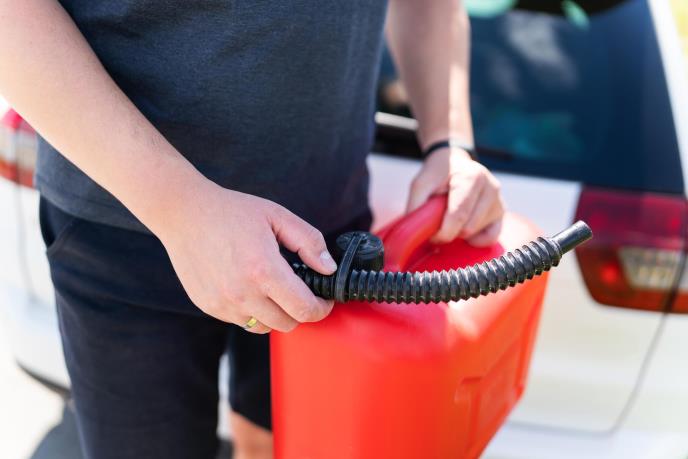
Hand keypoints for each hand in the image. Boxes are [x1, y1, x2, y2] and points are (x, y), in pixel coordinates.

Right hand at [156, 181, 336, 333]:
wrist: (184, 214)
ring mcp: (223, 303)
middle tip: (299, 291)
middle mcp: (242, 293)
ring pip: (264, 327)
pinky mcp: (208, 306)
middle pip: (287, 324)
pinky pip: (241, 321)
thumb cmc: (230, 212)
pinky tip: (248, 286)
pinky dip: (251, 310)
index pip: (304, 309)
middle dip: (300, 310)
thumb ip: (309, 242)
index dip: (321, 308)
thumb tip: (328, 268)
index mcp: (264, 270)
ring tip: (272, 288)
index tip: (323, 299)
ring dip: (275, 314)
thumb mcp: (277, 216)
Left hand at [407, 147, 504, 245]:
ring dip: (460, 233)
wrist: (455, 162)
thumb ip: (416, 205)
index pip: (460, 215)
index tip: (431, 236)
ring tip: (451, 218)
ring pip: (476, 233)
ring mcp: (498, 201)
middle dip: (450, 233)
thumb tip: (415, 231)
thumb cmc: (438, 174)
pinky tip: (465, 230)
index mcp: (472, 177)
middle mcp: (491, 188)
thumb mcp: (421, 183)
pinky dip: (476, 239)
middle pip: (468, 228)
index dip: (443, 232)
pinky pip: (491, 237)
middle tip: (438, 225)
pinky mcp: (501, 212)